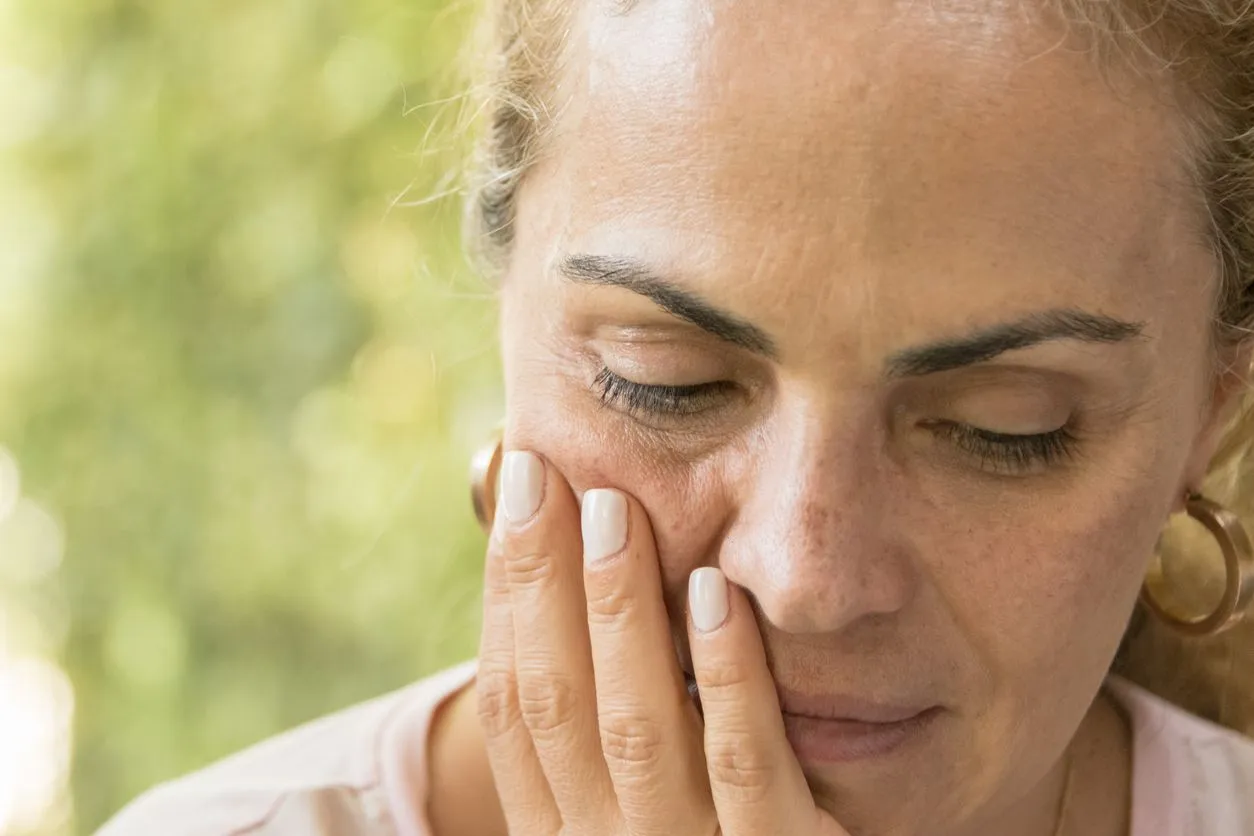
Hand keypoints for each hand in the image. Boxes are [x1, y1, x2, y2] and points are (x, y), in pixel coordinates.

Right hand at [476, 450, 848, 835]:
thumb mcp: (626, 818)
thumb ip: (602, 732)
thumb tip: (572, 588)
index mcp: (558, 833)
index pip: (513, 703)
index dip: (507, 594)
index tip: (519, 497)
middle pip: (558, 703)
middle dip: (545, 583)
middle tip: (547, 476)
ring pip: (639, 728)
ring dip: (621, 614)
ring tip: (614, 512)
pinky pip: (748, 770)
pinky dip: (728, 679)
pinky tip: (720, 592)